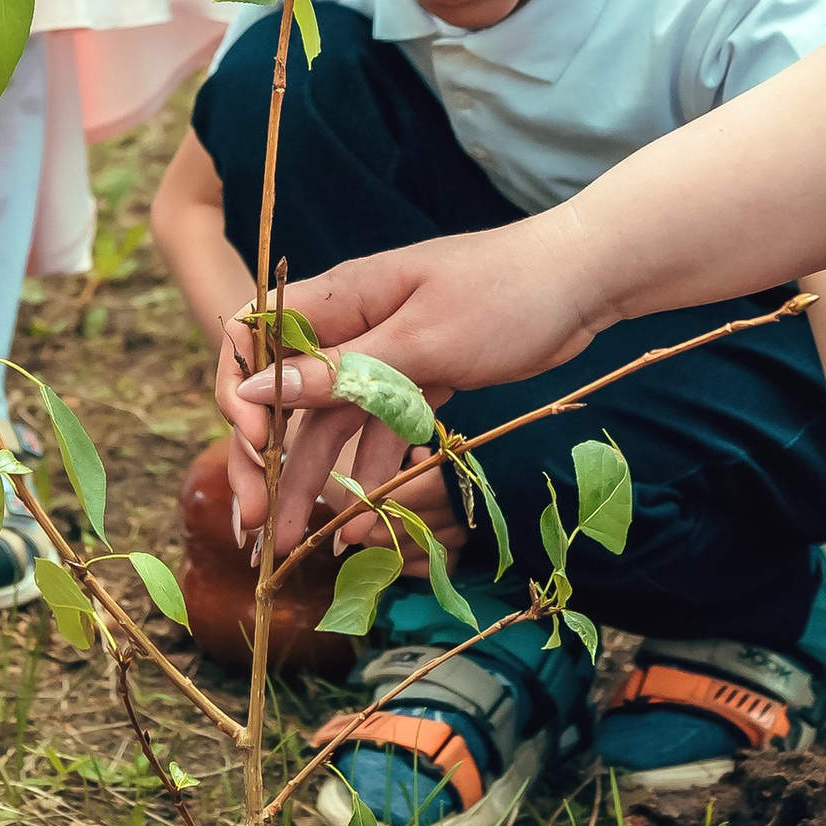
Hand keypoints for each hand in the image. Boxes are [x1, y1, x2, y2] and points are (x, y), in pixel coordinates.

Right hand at [227, 219, 601, 545]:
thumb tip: (259, 391)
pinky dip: (366, 473)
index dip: (241, 392)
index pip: (255, 337)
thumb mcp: (422, 339)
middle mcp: (352, 326)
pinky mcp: (419, 381)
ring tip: (295, 543)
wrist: (583, 283)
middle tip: (258, 526)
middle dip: (266, 460)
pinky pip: (377, 431)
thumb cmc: (505, 294)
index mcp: (341, 298)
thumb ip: (343, 371)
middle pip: (286, 396)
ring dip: (311, 481)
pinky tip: (357, 522)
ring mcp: (386, 355)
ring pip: (330, 423)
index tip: (254, 446)